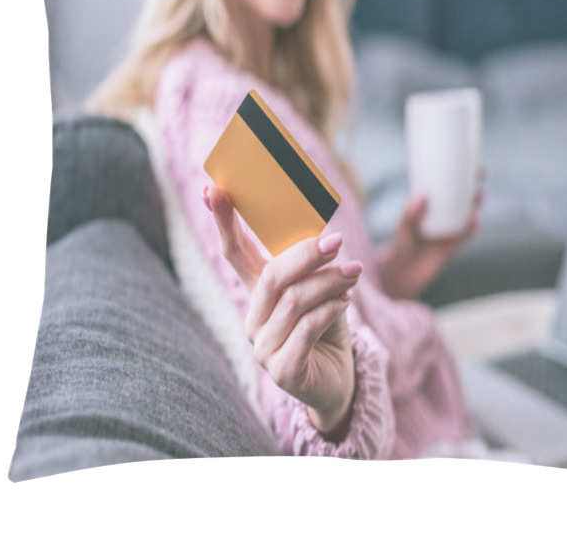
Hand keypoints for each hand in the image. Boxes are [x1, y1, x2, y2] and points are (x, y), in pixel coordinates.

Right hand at [203, 185, 359, 436]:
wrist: (339, 377)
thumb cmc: (327, 325)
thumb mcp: (319, 286)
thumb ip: (310, 264)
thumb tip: (322, 232)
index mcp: (258, 293)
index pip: (234, 252)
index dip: (223, 221)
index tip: (212, 188)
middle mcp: (253, 318)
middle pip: (271, 276)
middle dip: (305, 255)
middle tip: (337, 241)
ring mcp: (263, 347)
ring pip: (293, 301)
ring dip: (328, 282)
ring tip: (354, 273)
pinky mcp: (282, 370)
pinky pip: (306, 329)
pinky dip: (330, 310)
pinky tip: (345, 301)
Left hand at [377, 182, 482, 300]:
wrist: (402, 275)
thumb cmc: (400, 245)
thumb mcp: (404, 227)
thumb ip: (411, 213)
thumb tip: (422, 195)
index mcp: (432, 205)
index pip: (448, 184)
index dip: (460, 171)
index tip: (467, 158)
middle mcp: (443, 215)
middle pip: (464, 196)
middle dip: (474, 184)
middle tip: (477, 175)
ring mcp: (450, 229)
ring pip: (468, 212)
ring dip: (476, 202)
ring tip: (477, 194)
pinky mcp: (453, 245)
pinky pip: (466, 234)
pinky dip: (472, 227)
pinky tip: (475, 219)